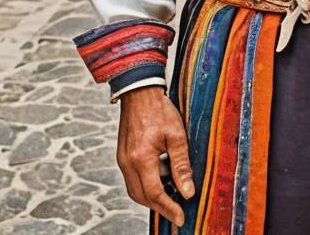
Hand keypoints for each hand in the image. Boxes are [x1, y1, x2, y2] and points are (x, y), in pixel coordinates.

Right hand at [117, 86, 194, 226]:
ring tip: (171, 197)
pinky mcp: (123, 155)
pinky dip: (146, 185)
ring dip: (152, 197)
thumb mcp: (176, 136)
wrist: (139, 92)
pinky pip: (132, 179)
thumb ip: (181, 165)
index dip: (169, 208)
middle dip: (160, 207)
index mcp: (141, 158)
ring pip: (135, 190)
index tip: (181, 217)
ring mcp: (122, 159)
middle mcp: (128, 162)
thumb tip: (187, 192)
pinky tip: (161, 180)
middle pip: (142, 196)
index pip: (154, 193)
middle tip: (177, 212)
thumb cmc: (160, 110)